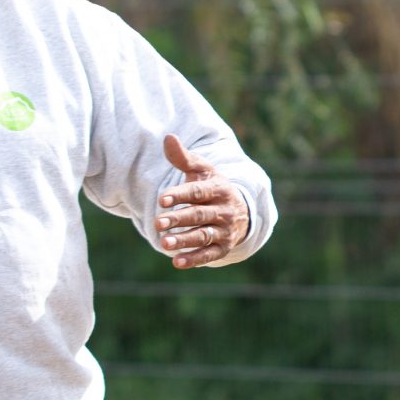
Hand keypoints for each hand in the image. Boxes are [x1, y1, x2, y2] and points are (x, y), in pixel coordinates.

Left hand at [157, 134, 248, 268]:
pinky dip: (194, 259)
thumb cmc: (212, 188)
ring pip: (203, 236)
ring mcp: (224, 230)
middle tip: (158, 222)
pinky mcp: (223, 247)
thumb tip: (168, 137)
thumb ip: (184, 158)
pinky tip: (176, 261)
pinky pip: (209, 255)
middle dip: (179, 219)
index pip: (198, 192)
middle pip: (199, 215)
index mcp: (218, 189)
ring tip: (164, 243)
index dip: (180, 195)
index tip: (162, 199)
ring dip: (184, 240)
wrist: (241, 211)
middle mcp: (224, 210)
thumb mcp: (202, 171)